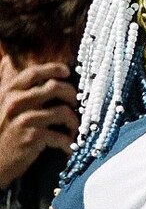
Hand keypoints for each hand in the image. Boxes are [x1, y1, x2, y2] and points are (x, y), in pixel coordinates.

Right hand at [0, 55, 77, 187]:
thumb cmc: (1, 134)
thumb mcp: (1, 106)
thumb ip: (12, 90)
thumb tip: (8, 60)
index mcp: (9, 92)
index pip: (33, 73)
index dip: (53, 69)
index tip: (66, 72)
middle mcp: (15, 102)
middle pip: (54, 87)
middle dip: (71, 95)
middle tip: (75, 104)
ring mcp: (24, 119)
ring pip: (63, 111)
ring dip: (74, 122)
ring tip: (72, 130)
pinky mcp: (32, 137)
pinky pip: (61, 135)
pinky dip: (68, 143)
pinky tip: (68, 148)